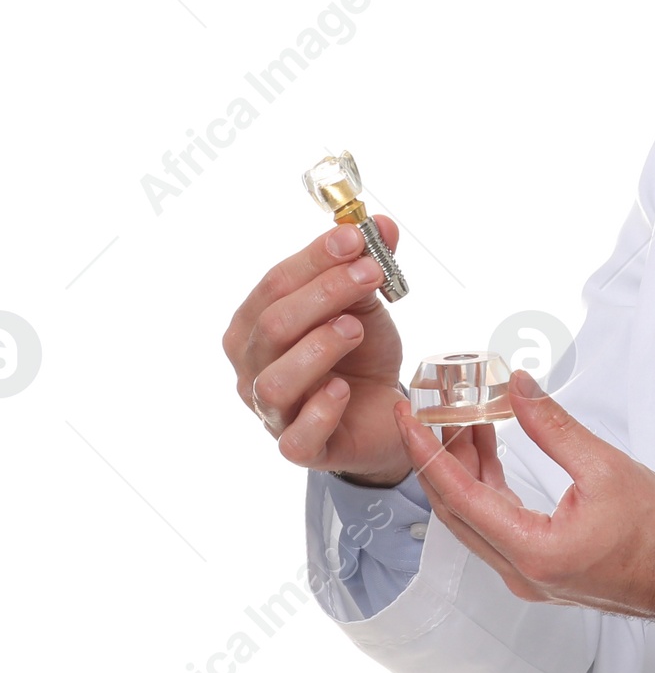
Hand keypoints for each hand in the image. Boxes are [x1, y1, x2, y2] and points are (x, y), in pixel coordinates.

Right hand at [223, 219, 411, 485]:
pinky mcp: (300, 449)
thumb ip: (367, 264)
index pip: (274, 285)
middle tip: (370, 273)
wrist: (384, 413)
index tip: (354, 238)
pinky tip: (343, 388)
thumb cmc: (360, 355)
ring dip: (319, 347)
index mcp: (255, 325)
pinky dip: (320, 409)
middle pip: (273, 326)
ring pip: (276, 380)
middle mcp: (252, 368)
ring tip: (356, 329)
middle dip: (324, 293)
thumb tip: (383, 223)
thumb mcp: (365, 303)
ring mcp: (271, 413)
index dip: (314, 259)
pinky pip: (297, 436)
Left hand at [396, 372, 654, 622]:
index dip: (427, 452)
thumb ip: (554, 427)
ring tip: (464, 420)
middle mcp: (519, 571)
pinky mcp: (537, 569)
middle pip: (456, 510)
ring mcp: (526, 575)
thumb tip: (517, 387)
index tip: (407, 416)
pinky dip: (485, 486)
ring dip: (463, 469)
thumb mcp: (606, 467)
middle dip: (437, 456)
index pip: (459, 496)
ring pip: (474, 518)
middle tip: (427, 411)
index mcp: (532, 550)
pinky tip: (489, 452)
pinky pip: (494, 525)